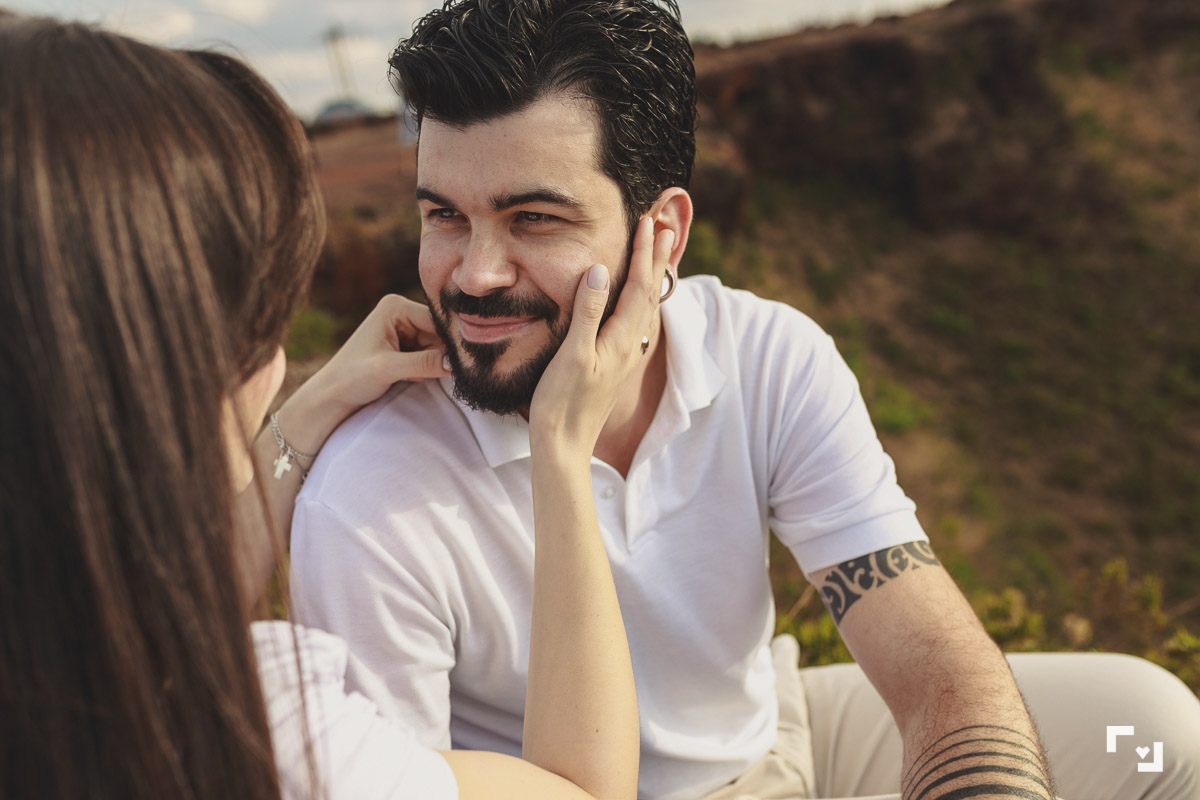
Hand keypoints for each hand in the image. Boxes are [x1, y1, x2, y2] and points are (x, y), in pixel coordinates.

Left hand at [280, 294, 450, 450]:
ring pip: (438, 347)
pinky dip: (428, 369)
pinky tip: (415, 377)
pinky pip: (431, 356)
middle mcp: (401, 312)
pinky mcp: (406, 346)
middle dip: (443, 354)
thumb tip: (457, 363)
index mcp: (395, 306)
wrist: (331, 396)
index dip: (452, 341)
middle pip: (440, 333)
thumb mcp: (388, 369)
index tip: (468, 361)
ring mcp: (404, 329)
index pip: (438, 321)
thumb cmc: (351, 377)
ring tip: (419, 377)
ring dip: (435, 364)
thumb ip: (424, 363)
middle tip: (442, 374)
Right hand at [529, 216, 673, 457]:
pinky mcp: (616, 366)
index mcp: (621, 339)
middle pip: (650, 294)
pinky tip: (640, 304)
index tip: (650, 223)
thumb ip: (587, 311)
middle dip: (657, 260)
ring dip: (654, 279)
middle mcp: (630, 346)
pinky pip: (638, 324)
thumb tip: (601, 270)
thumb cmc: (561, 401)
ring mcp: (625, 358)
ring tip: (659, 257)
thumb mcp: (572, 354)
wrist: (564, 445)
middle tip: (667, 227)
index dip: (645, 253)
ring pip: (647, 310)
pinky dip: (643, 303)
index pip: (639, 286)